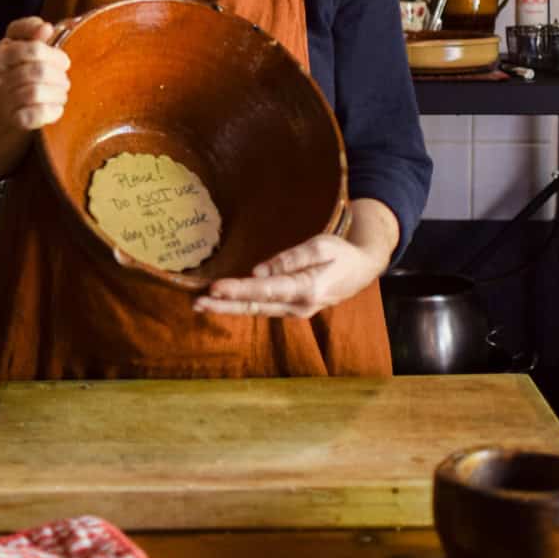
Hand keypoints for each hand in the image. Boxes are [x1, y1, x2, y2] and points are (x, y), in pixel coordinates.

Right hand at [0, 16, 71, 130]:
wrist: (6, 100)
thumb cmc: (19, 65)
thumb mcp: (21, 41)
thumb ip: (31, 28)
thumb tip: (45, 28)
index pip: (34, 50)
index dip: (56, 56)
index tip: (64, 62)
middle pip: (39, 72)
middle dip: (59, 75)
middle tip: (64, 79)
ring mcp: (2, 102)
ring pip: (37, 92)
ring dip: (58, 92)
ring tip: (61, 92)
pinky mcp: (15, 120)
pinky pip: (38, 113)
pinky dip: (54, 109)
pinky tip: (56, 106)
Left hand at [193, 233, 382, 319]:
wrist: (361, 269)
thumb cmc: (341, 252)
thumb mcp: (320, 246)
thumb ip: (291, 259)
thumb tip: (258, 271)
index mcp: (306, 289)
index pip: (265, 291)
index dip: (238, 290)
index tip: (215, 287)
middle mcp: (298, 307)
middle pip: (255, 306)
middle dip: (224, 305)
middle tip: (197, 303)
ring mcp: (295, 311)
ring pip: (257, 310)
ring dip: (229, 307)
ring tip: (201, 304)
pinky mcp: (292, 308)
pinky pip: (263, 307)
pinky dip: (242, 304)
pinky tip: (224, 302)